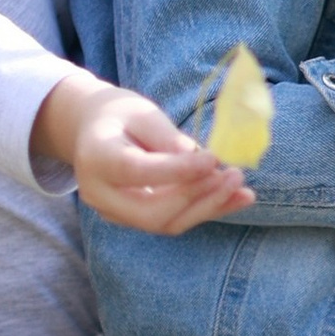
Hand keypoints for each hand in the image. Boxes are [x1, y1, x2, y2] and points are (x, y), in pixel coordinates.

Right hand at [36, 75, 251, 232]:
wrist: (92, 133)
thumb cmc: (119, 116)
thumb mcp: (141, 112)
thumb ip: (166, 137)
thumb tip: (199, 160)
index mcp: (97, 158)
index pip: (137, 171)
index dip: (178, 170)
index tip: (213, 159)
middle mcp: (100, 194)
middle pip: (152, 211)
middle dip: (197, 197)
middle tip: (233, 176)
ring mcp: (115, 213)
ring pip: (165, 223)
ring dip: (208, 207)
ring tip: (242, 189)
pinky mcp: (134, 220)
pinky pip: (172, 221)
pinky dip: (206, 210)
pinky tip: (238, 199)